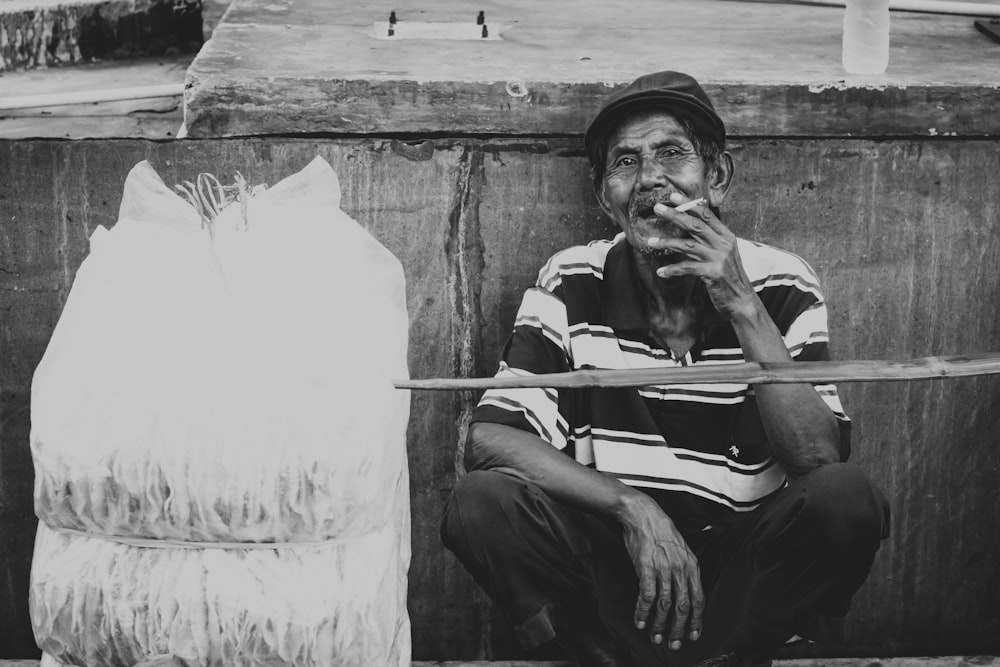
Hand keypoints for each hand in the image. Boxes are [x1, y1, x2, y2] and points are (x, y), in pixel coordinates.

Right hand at [619, 493, 703, 649]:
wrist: (642, 514)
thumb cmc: (660, 531)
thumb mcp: (681, 549)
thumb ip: (685, 569)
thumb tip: (686, 590)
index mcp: (692, 565)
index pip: (698, 599)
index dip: (696, 620)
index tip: (693, 635)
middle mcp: (680, 569)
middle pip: (683, 607)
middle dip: (679, 629)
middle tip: (674, 644)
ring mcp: (664, 568)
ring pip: (665, 605)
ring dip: (660, 624)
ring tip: (656, 637)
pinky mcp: (646, 567)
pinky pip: (647, 596)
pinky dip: (643, 611)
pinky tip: (640, 621)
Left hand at [647, 197, 756, 320]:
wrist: (741, 300)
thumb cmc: (729, 277)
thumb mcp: (724, 254)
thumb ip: (710, 240)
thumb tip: (689, 228)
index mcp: (726, 237)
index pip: (707, 215)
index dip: (689, 205)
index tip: (673, 197)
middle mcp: (723, 244)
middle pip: (695, 225)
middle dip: (675, 215)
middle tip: (657, 208)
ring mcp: (719, 258)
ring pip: (687, 245)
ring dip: (666, 243)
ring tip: (650, 242)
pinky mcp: (713, 273)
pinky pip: (687, 268)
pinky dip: (672, 269)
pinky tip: (661, 272)